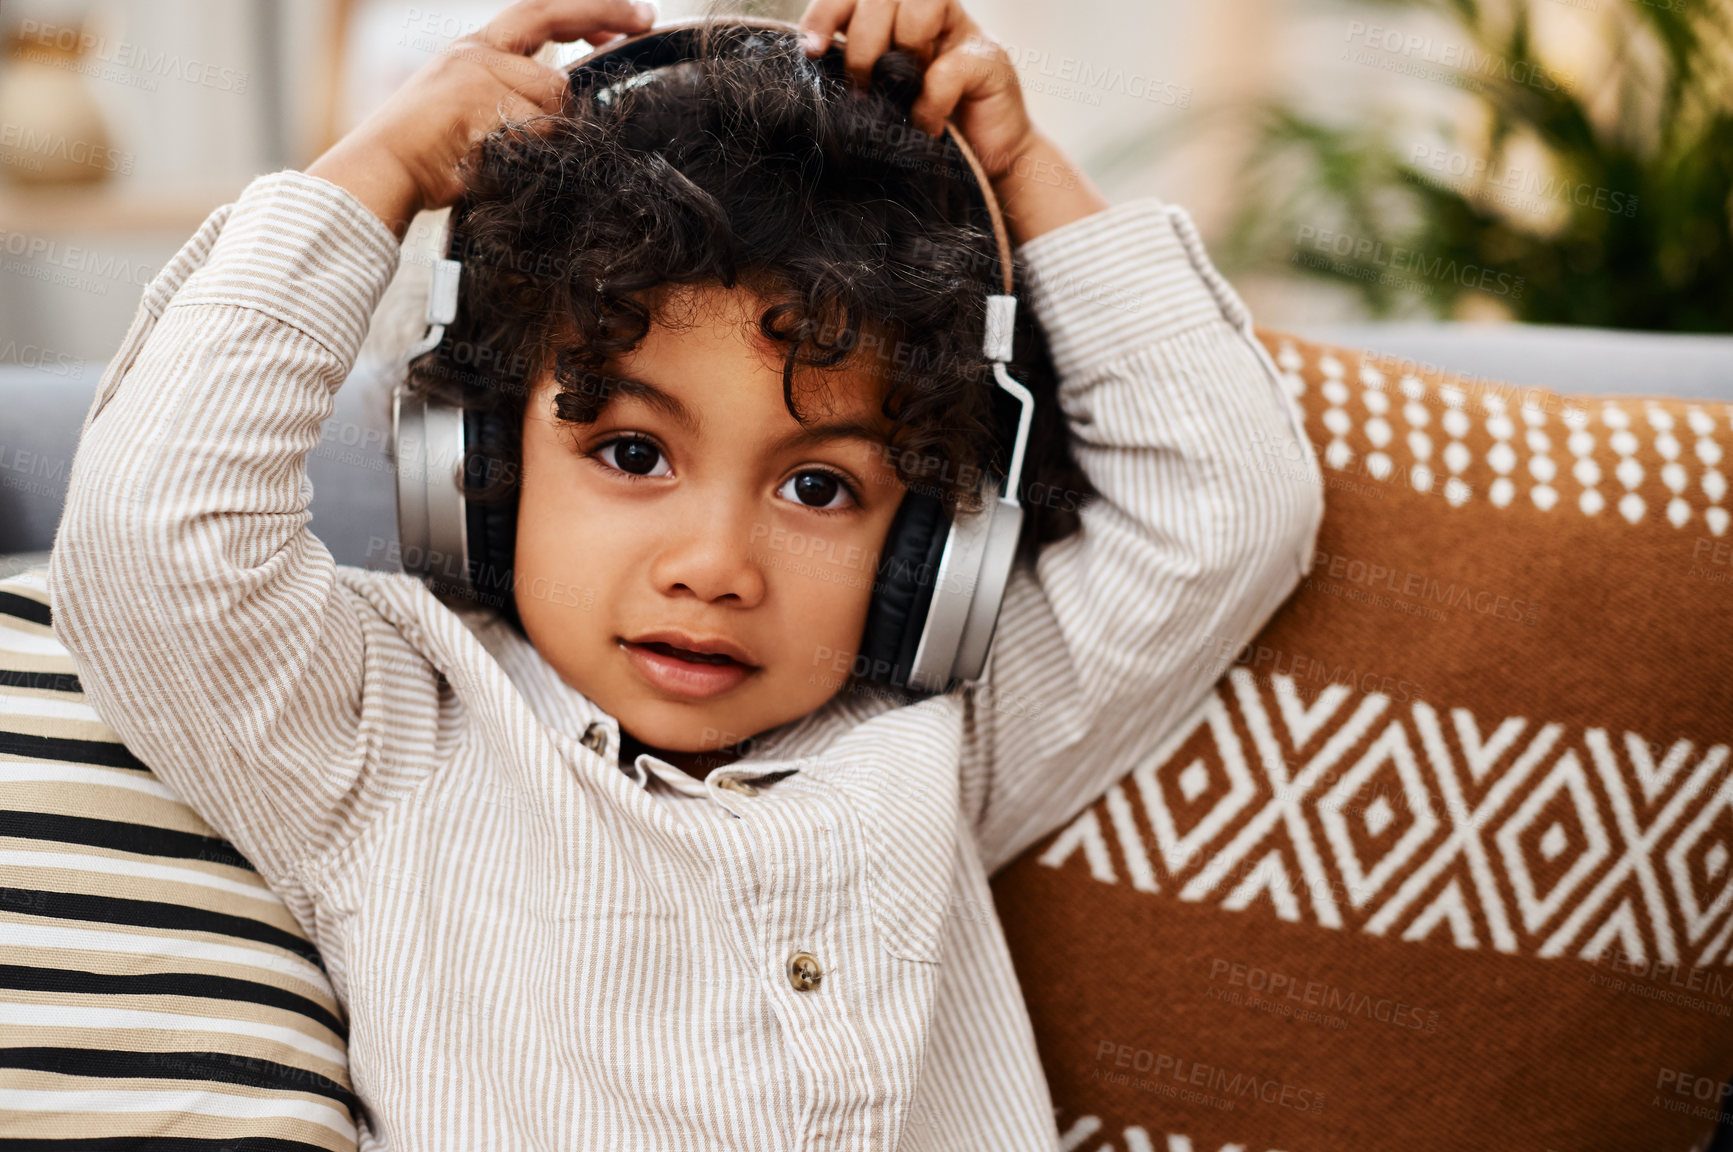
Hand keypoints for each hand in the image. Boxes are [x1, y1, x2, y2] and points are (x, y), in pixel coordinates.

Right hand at [306, 0, 656, 239]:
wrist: (382, 169)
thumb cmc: (427, 155)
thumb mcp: (473, 111)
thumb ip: (514, 98)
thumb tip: (566, 108)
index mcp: (474, 49)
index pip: (540, 14)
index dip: (589, 12)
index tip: (632, 17)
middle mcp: (476, 52)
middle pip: (552, 33)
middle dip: (602, 18)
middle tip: (646, 20)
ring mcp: (477, 73)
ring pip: (553, 96)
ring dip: (548, 130)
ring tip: (505, 151)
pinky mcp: (479, 101)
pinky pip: (536, 128)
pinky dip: (530, 149)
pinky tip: (495, 159)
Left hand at [795, 0, 1105, 244]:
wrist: (987, 168)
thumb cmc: (925, 135)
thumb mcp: (879, 100)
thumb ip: (855, 74)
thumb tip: (810, 63)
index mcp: (894, 19)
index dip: (827, 13)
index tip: (811, 50)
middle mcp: (928, 15)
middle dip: (862, 41)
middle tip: (862, 87)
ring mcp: (962, 32)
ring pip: (920, 4)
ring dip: (902, 48)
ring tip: (901, 95)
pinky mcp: (990, 60)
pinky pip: (951, 65)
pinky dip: (932, 100)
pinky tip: (929, 125)